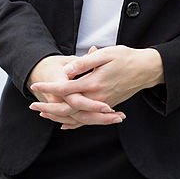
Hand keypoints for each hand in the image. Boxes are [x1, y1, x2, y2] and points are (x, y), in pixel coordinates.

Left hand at [29, 45, 163, 115]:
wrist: (146, 69)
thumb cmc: (126, 57)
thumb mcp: (106, 54)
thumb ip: (85, 62)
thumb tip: (67, 70)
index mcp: (94, 83)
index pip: (66, 88)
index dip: (50, 87)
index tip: (36, 84)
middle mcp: (97, 98)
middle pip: (68, 108)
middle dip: (48, 107)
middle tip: (32, 104)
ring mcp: (102, 105)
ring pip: (76, 117)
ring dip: (58, 116)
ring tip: (43, 113)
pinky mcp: (107, 107)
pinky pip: (87, 120)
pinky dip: (74, 123)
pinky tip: (64, 124)